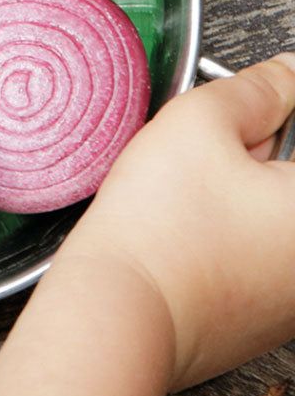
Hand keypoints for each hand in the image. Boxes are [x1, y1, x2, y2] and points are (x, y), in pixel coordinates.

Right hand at [61, 52, 294, 390]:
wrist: (118, 312)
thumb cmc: (157, 229)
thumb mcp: (199, 123)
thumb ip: (257, 87)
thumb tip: (288, 74)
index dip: (276, 115)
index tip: (250, 110)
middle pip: (291, 176)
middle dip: (259, 151)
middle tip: (213, 149)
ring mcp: (294, 299)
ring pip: (275, 216)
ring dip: (243, 192)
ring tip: (188, 192)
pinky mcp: (261, 320)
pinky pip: (256, 255)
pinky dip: (227, 234)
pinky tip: (184, 231)